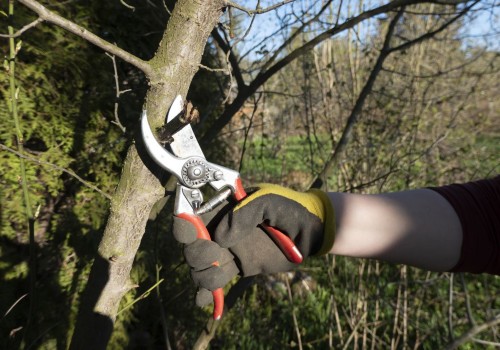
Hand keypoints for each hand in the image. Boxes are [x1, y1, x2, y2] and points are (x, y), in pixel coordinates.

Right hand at [173, 183, 334, 306]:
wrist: (312, 230)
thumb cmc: (291, 208)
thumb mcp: (269, 201)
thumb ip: (244, 213)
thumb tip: (220, 237)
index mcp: (222, 210)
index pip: (192, 217)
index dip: (184, 225)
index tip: (190, 232)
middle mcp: (220, 230)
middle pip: (191, 247)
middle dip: (198, 253)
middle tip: (218, 254)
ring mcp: (228, 251)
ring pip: (201, 268)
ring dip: (204, 274)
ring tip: (224, 271)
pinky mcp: (239, 268)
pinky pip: (216, 284)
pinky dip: (207, 295)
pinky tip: (209, 302)